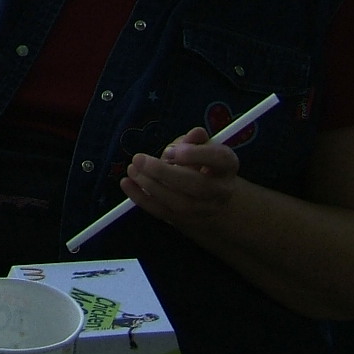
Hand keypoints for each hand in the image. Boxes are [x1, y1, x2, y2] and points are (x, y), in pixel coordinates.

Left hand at [120, 126, 241, 229]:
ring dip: (150, 184)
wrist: (209, 199)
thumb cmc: (200, 165)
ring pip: (178, 202)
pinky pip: (161, 211)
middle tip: (139, 159)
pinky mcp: (183, 220)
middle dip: (165, 173)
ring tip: (132, 168)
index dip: (197, 155)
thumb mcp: (200, 148)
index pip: (220, 159)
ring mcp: (202, 209)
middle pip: (197, 185)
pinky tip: (126, 183)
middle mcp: (220, 190)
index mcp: (227, 166)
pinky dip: (141, 198)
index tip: (173, 150)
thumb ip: (194, 140)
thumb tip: (195, 133)